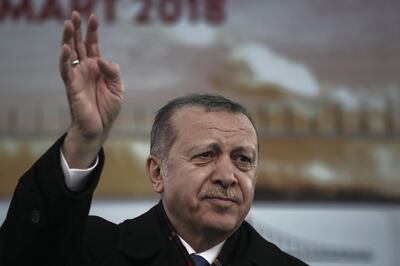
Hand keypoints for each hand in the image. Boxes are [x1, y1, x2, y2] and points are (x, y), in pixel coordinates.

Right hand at [60, 11, 123, 167]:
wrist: (100, 127)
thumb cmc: (108, 108)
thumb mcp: (118, 88)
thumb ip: (113, 72)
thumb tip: (103, 60)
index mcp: (97, 67)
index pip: (93, 45)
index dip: (93, 31)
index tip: (93, 17)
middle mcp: (86, 69)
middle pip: (79, 44)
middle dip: (77, 29)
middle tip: (75, 14)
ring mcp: (78, 76)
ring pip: (70, 54)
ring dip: (68, 39)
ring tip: (68, 24)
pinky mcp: (72, 86)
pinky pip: (66, 70)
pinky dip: (65, 59)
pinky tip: (65, 48)